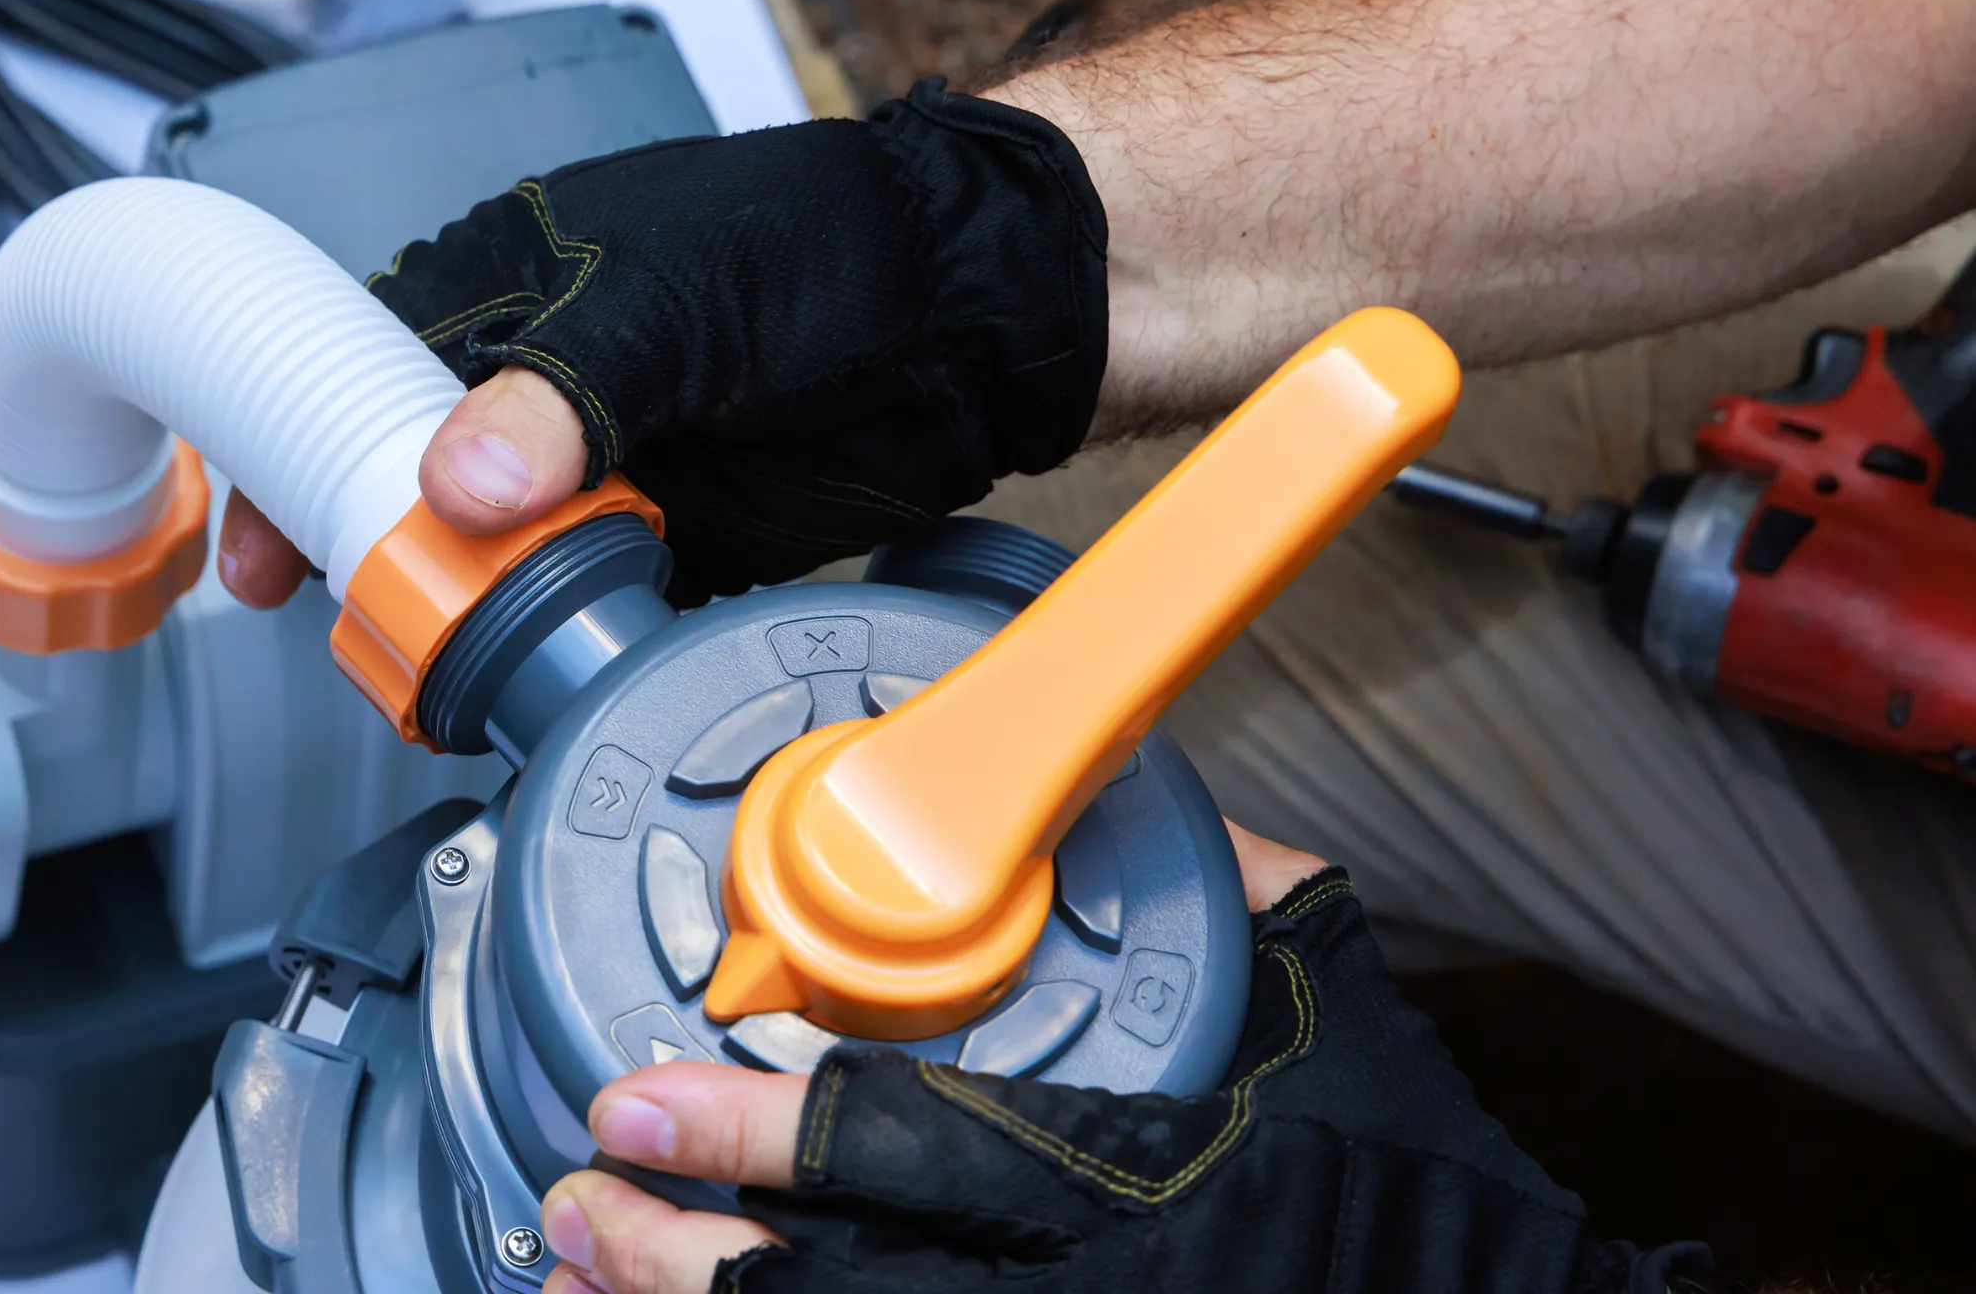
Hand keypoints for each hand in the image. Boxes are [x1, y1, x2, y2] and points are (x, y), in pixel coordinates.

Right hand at [221, 87, 1111, 608]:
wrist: (995, 312)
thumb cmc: (843, 248)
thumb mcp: (686, 300)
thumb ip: (566, 388)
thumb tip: (454, 484)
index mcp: (525, 282)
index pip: (368, 365)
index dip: (300, 449)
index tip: (261, 536)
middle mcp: (556, 377)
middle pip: (414, 477)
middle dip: (362, 555)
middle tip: (330, 622)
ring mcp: (615, 463)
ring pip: (491, 557)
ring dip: (451, 618)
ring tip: (416, 679)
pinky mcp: (680, 539)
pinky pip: (583, 610)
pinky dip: (547, 655)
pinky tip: (516, 694)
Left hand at [529, 826, 1706, 1293]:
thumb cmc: (1428, 1198)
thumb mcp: (1343, 1017)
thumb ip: (1233, 892)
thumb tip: (1124, 773)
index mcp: (1126, 1181)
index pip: (901, 1152)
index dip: (755, 1126)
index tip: (646, 1086)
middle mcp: (1070, 1293)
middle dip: (674, 1254)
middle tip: (586, 1195)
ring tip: (590, 1270)